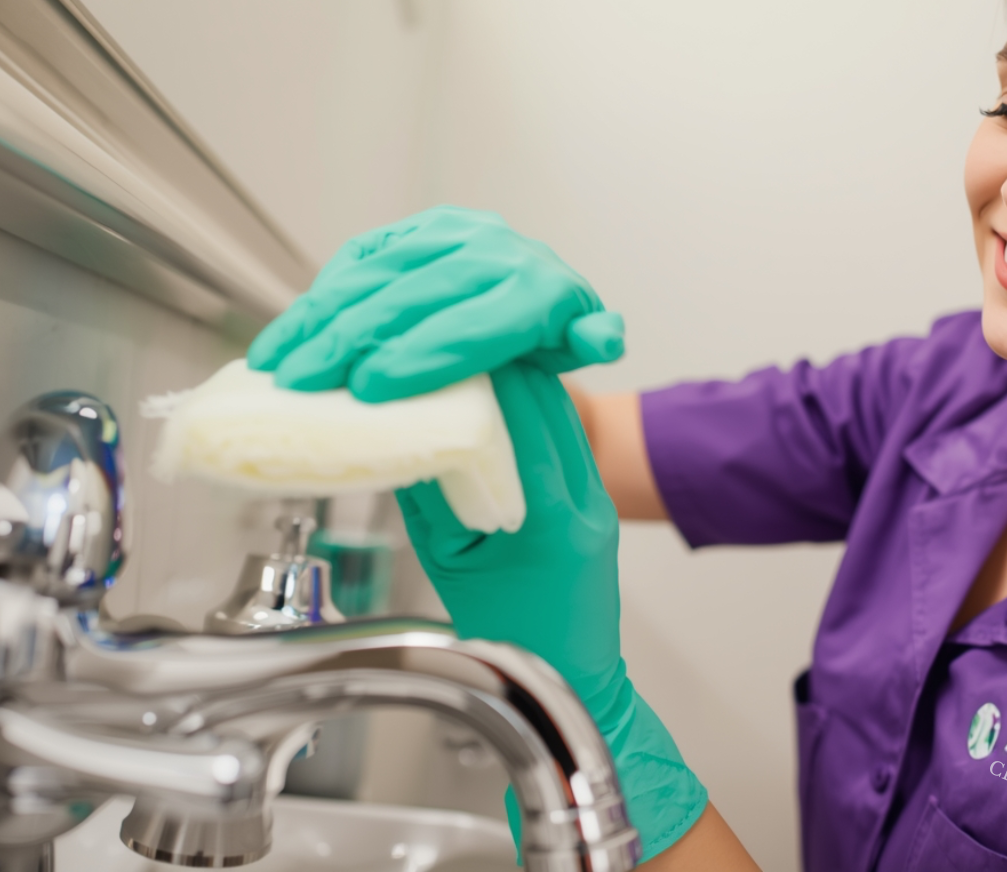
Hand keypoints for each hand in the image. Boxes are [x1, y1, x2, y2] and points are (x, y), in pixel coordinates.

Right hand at [248, 207, 624, 401]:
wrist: (542, 291)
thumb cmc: (553, 335)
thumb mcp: (581, 344)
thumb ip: (591, 341)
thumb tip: (605, 335)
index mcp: (539, 287)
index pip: (474, 324)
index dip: (421, 355)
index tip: (371, 388)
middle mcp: (496, 249)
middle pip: (414, 298)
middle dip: (353, 340)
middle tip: (306, 382)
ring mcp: (453, 232)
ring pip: (378, 274)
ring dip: (321, 319)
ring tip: (280, 363)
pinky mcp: (418, 227)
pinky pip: (364, 256)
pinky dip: (323, 293)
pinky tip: (293, 328)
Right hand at [395, 363, 706, 859]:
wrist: (568, 679)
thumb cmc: (508, 636)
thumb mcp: (450, 563)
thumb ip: (433, 495)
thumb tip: (408, 430)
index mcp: (552, 521)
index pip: (527, 419)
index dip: (492, 370)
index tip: (454, 338)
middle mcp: (585, 501)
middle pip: (551, 404)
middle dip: (505, 359)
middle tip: (459, 328)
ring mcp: (598, 498)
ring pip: (563, 414)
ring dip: (519, 377)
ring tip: (474, 350)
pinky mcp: (597, 499)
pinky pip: (565, 436)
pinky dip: (531, 408)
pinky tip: (499, 393)